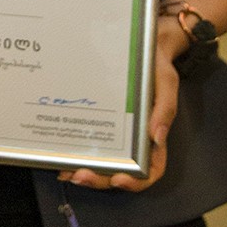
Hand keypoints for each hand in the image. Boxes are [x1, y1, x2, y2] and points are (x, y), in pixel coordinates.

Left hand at [60, 35, 180, 192]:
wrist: (141, 45)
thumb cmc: (156, 65)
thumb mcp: (165, 82)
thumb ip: (164, 109)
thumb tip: (157, 137)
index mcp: (152, 135)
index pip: (151, 169)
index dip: (137, 181)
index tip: (119, 179)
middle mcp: (132, 140)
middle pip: (119, 173)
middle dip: (99, 180)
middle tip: (79, 176)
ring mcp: (113, 133)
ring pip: (100, 164)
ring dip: (83, 173)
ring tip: (65, 171)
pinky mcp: (97, 122)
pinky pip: (87, 144)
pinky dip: (75, 154)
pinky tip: (61, 155)